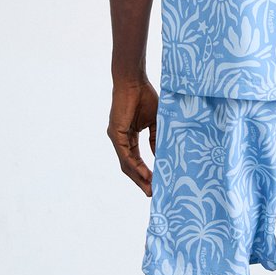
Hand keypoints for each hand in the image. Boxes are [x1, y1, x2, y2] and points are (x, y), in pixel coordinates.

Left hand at [106, 76, 159, 195]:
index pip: (136, 159)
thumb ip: (156, 139)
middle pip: (129, 166)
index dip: (145, 172)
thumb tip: (160, 156)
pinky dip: (135, 166)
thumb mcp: (155, 122)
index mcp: (128, 136)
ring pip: (126, 164)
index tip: (156, 183)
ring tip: (150, 188)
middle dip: (141, 180)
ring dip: (138, 177)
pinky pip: (125, 155)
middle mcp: (120, 139)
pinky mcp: (115, 133)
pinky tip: (145, 175)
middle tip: (153, 193)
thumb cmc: (145, 96)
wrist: (134, 81)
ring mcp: (116, 137)